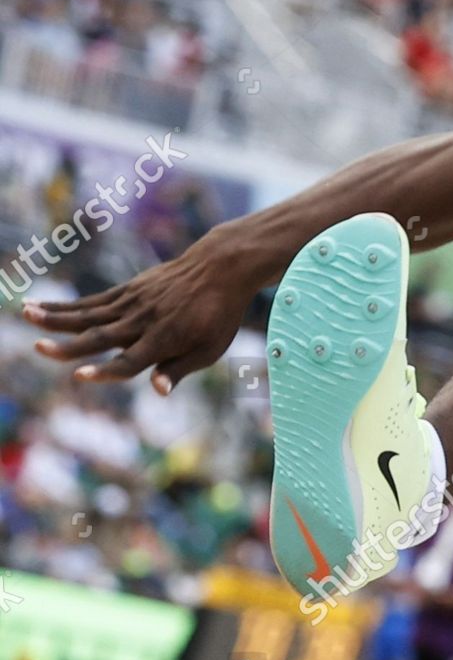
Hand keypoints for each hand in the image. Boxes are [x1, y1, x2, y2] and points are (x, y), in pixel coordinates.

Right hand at [22, 232, 263, 393]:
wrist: (221, 268)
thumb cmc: (218, 316)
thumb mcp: (210, 348)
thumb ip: (179, 369)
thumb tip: (158, 392)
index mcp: (164, 340)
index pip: (131, 361)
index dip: (107, 371)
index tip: (80, 376)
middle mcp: (143, 322)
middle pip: (101, 337)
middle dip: (69, 345)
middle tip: (39, 348)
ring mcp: (133, 303)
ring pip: (89, 314)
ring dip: (56, 317)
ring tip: (25, 314)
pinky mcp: (128, 290)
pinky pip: (92, 301)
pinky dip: (66, 305)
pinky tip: (39, 306)